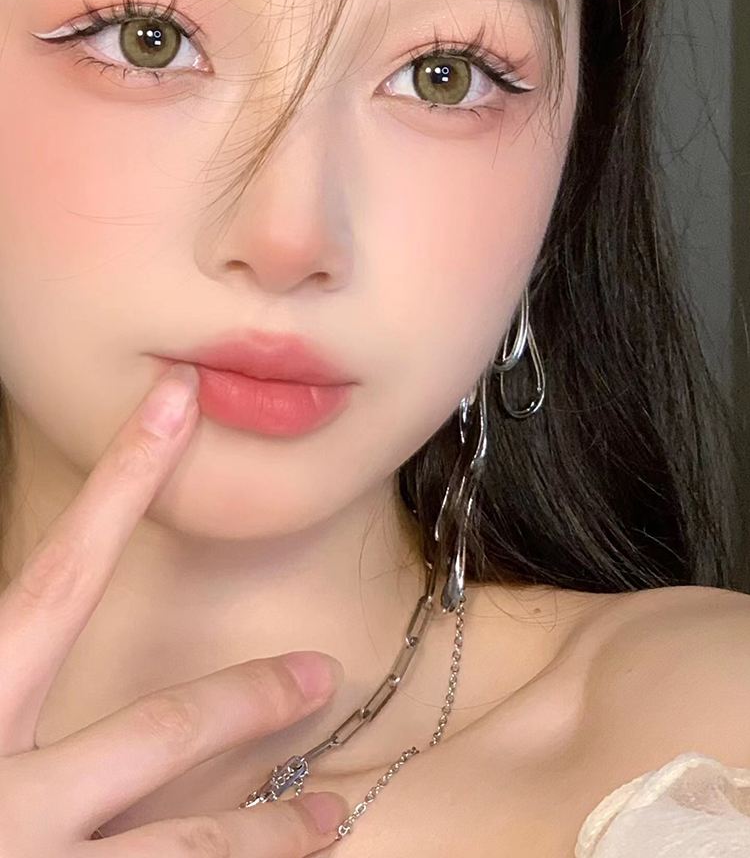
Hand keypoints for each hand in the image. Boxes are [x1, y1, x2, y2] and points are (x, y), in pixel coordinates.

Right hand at [0, 363, 347, 854]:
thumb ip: (1, 654)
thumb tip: (40, 605)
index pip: (58, 577)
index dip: (123, 482)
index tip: (177, 407)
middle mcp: (6, 801)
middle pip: (160, 730)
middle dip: (247, 699)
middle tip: (319, 673)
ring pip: (185, 851)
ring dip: (268, 835)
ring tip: (326, 817)